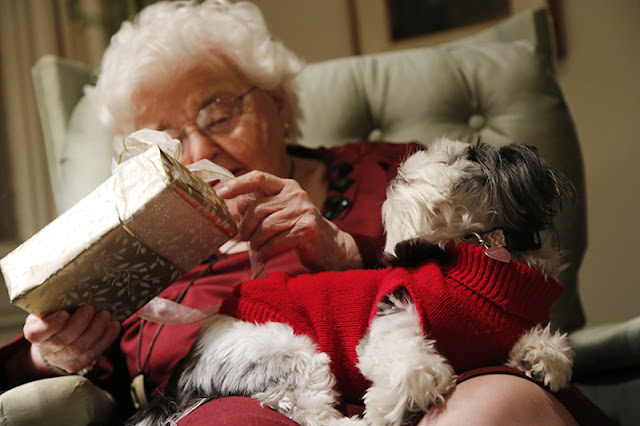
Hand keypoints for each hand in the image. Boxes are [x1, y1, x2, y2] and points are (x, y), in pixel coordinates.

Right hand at [23, 305, 119, 374]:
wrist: (54, 338)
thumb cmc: (53, 316)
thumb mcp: (48, 308)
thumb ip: (55, 303)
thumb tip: (73, 287)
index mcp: (34, 332)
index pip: (38, 333)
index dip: (51, 325)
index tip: (64, 313)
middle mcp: (46, 349)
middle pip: (63, 340)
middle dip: (79, 324)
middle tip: (90, 309)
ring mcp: (62, 359)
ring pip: (80, 348)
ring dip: (96, 330)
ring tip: (105, 315)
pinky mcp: (77, 363)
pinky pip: (93, 353)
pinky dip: (106, 338)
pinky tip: (114, 326)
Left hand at [216, 170, 362, 271]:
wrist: (330, 247)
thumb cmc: (299, 229)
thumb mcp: (280, 214)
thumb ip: (261, 207)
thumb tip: (238, 202)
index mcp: (287, 187)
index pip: (258, 178)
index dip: (237, 184)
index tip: (220, 192)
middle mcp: (296, 195)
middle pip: (257, 208)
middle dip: (245, 227)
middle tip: (244, 238)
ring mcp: (303, 211)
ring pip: (265, 227)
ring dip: (256, 242)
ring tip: (257, 248)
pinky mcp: (306, 230)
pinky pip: (275, 242)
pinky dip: (265, 252)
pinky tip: (265, 256)